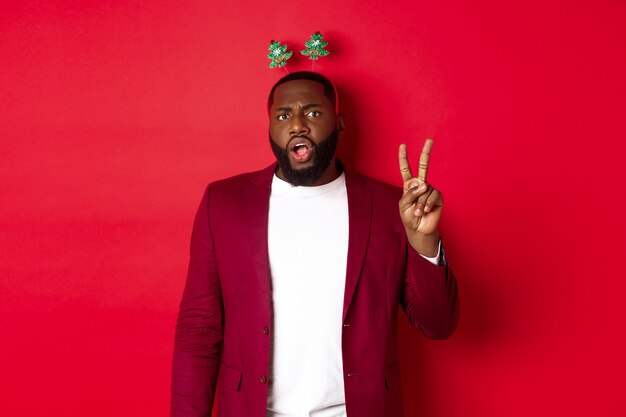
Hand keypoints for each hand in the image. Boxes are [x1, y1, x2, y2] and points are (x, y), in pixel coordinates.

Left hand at [398, 139, 442, 255]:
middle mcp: (421, 185)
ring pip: (424, 190)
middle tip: (430, 139)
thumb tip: (424, 184)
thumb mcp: (404, 204)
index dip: (403, 158)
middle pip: (423, 166)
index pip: (406, 169)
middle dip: (426, 152)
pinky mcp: (438, 197)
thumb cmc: (409, 217)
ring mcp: (430, 190)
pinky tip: (425, 211)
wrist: (419, 229)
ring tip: (418, 212)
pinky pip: (431, 196)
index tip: (402, 145)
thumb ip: (411, 193)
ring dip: (419, 203)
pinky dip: (426, 204)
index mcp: (409, 185)